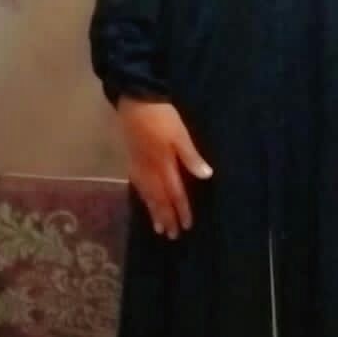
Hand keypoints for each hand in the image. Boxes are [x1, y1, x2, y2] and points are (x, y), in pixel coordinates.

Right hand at [116, 98, 212, 239]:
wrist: (135, 101)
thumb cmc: (162, 117)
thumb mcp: (180, 134)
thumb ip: (191, 156)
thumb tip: (206, 176)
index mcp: (164, 165)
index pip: (175, 193)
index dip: (182, 210)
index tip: (186, 226)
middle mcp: (150, 170)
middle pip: (160, 198)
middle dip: (167, 217)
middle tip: (172, 235)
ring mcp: (139, 166)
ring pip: (147, 195)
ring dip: (154, 212)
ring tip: (158, 228)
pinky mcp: (131, 159)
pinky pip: (138, 186)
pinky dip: (143, 198)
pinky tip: (145, 202)